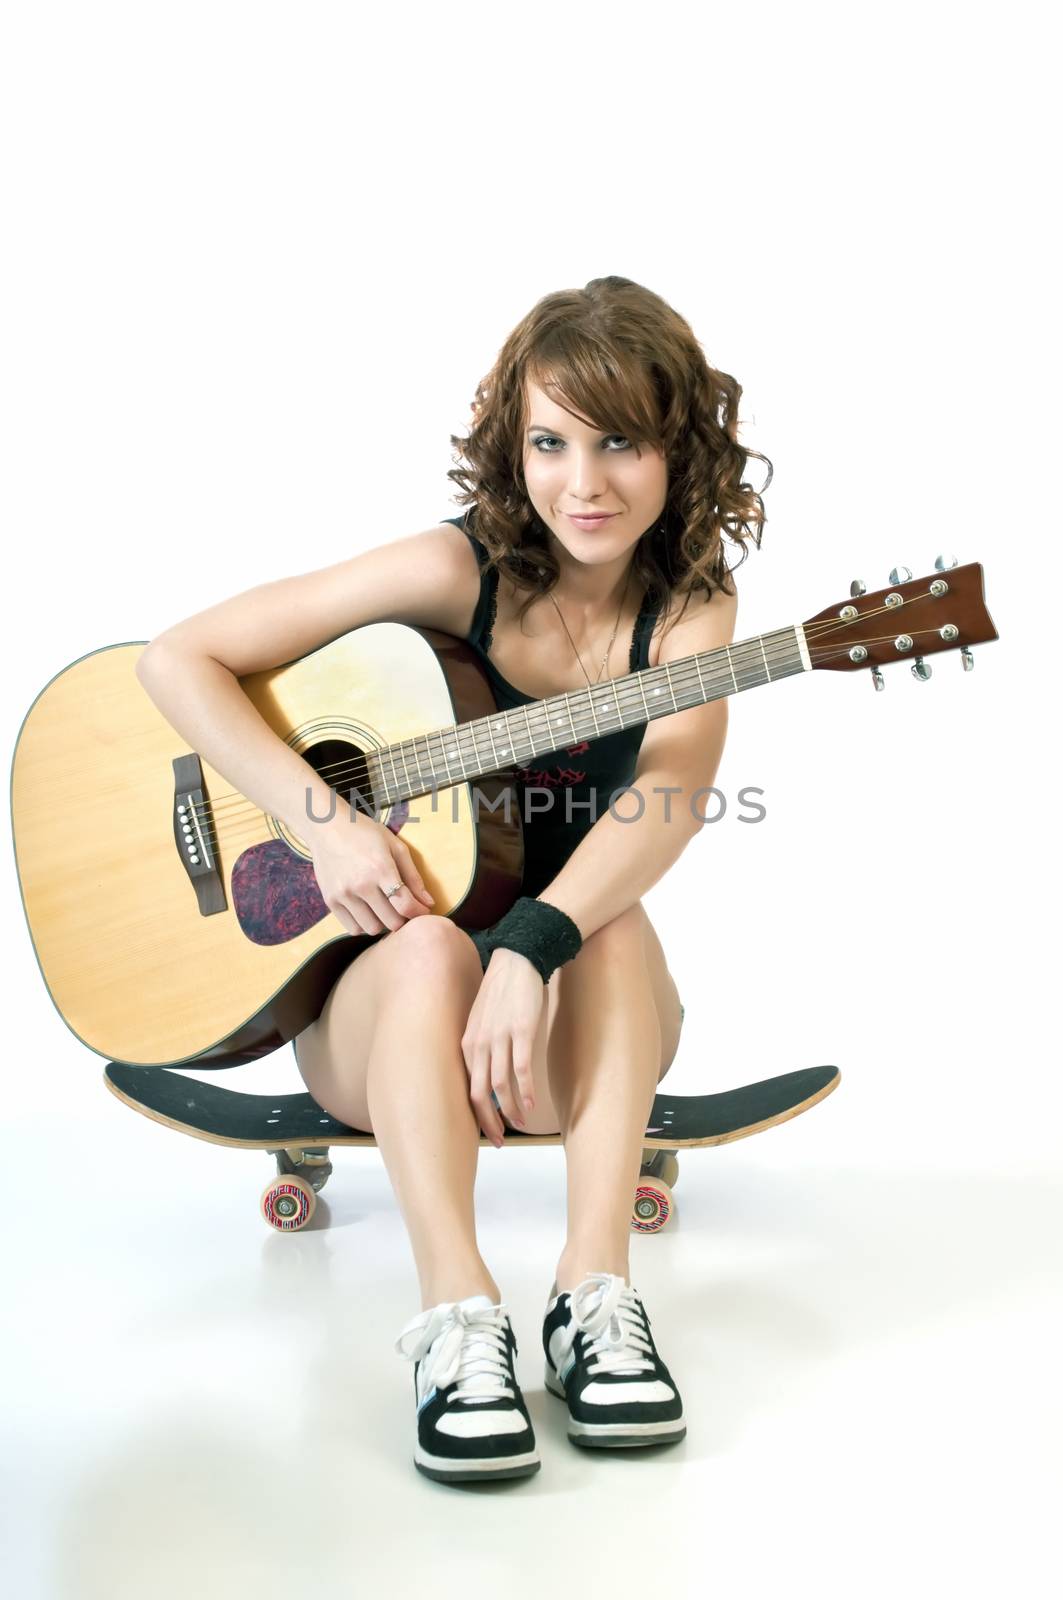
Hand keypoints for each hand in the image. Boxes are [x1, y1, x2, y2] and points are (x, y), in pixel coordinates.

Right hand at [309, 802, 434, 934]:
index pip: (406, 905)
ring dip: (383, 923)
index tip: (422, 910)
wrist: (326, 827)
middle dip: (403, 918)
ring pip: (372, 929)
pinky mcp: (330, 900)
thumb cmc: (365, 833)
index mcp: (381, 868)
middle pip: (391, 922)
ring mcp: (343, 894)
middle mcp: (361, 884)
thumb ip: (413, 876)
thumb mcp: (395, 847)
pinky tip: (368, 911)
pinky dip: (364, 925)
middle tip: (403, 908)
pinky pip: (353, 928)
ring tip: (384, 908)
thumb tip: (429, 903)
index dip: (419, 912)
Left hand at [460, 948, 544, 1147]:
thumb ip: (483, 1047)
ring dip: (509, 1109)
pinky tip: (530, 1104)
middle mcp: (479, 1043)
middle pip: (478, 1093)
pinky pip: (520, 1068)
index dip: (477, 1114)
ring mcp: (500, 1037)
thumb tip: (490, 1075)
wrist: (518, 960)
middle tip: (500, 1140)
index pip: (467, 1088)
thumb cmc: (502, 991)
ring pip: (500, 1085)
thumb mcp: (483, 1021)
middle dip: (489, 1121)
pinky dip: (524, 1090)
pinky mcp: (521, 1030)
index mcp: (468, 1042)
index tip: (488, 1131)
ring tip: (520, 1123)